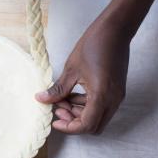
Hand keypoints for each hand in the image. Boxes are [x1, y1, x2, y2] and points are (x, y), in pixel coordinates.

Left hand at [36, 14, 130, 134]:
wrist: (115, 29)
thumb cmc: (93, 45)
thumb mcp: (71, 69)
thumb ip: (57, 89)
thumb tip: (41, 99)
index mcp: (102, 96)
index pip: (86, 125)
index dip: (69, 128)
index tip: (55, 121)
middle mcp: (113, 100)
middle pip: (93, 126)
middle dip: (74, 121)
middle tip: (58, 109)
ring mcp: (117, 96)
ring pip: (97, 117)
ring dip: (79, 113)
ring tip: (61, 99)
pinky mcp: (116, 91)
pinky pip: (101, 107)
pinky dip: (86, 105)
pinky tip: (72, 94)